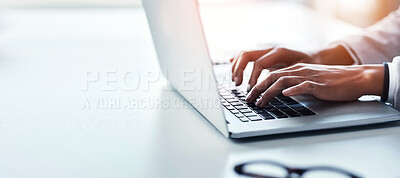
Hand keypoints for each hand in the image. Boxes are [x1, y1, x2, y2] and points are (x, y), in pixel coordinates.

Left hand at [230, 44, 354, 89]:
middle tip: (248, 100)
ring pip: (283, 81)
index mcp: (296, 69)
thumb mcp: (310, 81)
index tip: (250, 95)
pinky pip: (304, 85)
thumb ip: (296, 84)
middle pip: (272, 77)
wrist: (355, 78)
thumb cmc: (333, 82)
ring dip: (269, 92)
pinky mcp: (319, 84)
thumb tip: (281, 93)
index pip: (271, 75)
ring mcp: (309, 76)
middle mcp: (299, 70)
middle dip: (257, 88)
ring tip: (260, 102)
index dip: (258, 85)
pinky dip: (293, 89)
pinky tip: (285, 94)